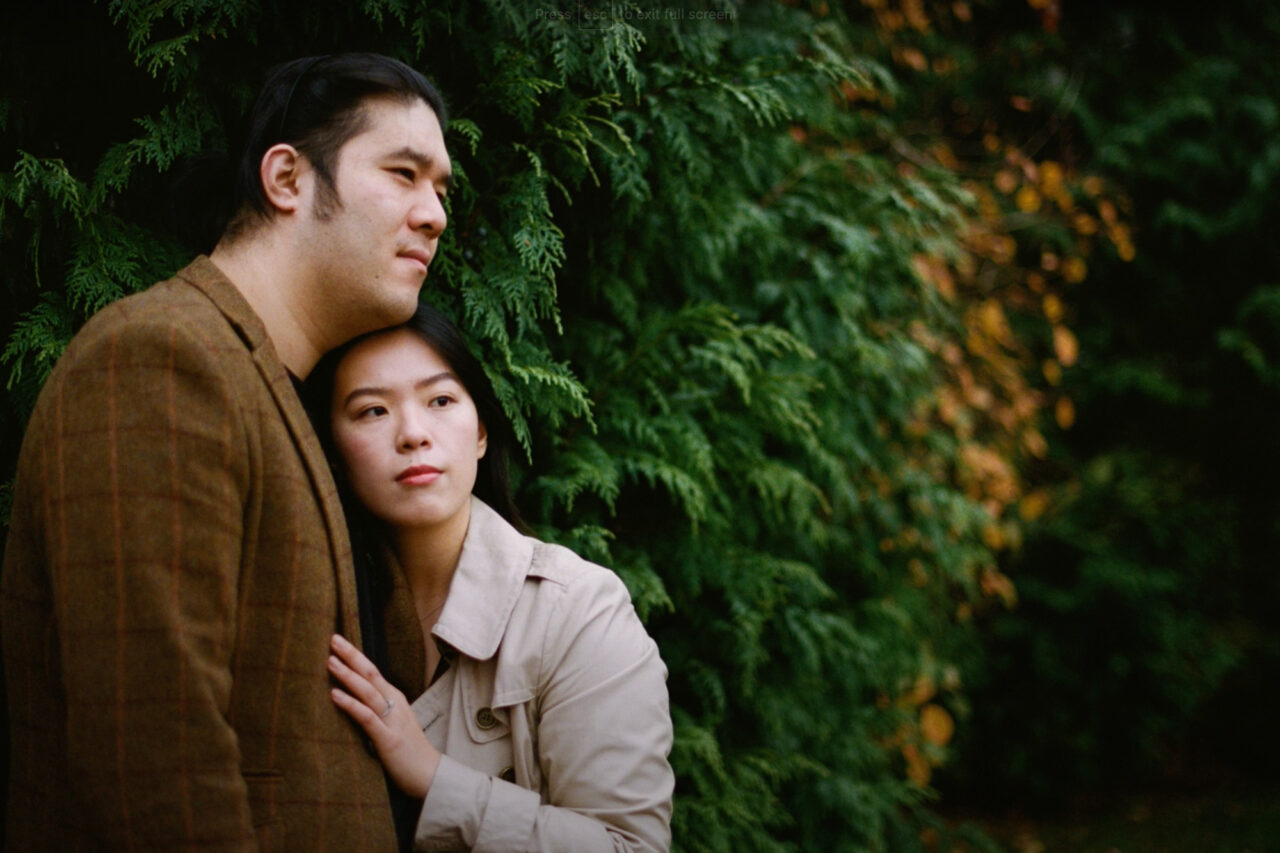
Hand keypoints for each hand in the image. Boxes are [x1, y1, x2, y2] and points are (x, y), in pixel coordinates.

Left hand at [328, 633, 440, 798]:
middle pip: (371, 674)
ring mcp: (392, 720)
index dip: (355, 656)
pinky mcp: (388, 739)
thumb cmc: (408, 750)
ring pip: (368, 692)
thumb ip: (376, 710)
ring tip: (330, 662)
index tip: (338, 641)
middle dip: (351, 656)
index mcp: (394, 699)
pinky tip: (335, 694)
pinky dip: (350, 704)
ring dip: (348, 676)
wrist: (430, 774)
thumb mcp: (392, 723)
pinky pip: (367, 717)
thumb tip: (353, 700)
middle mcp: (394, 704)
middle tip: (333, 639)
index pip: (372, 672)